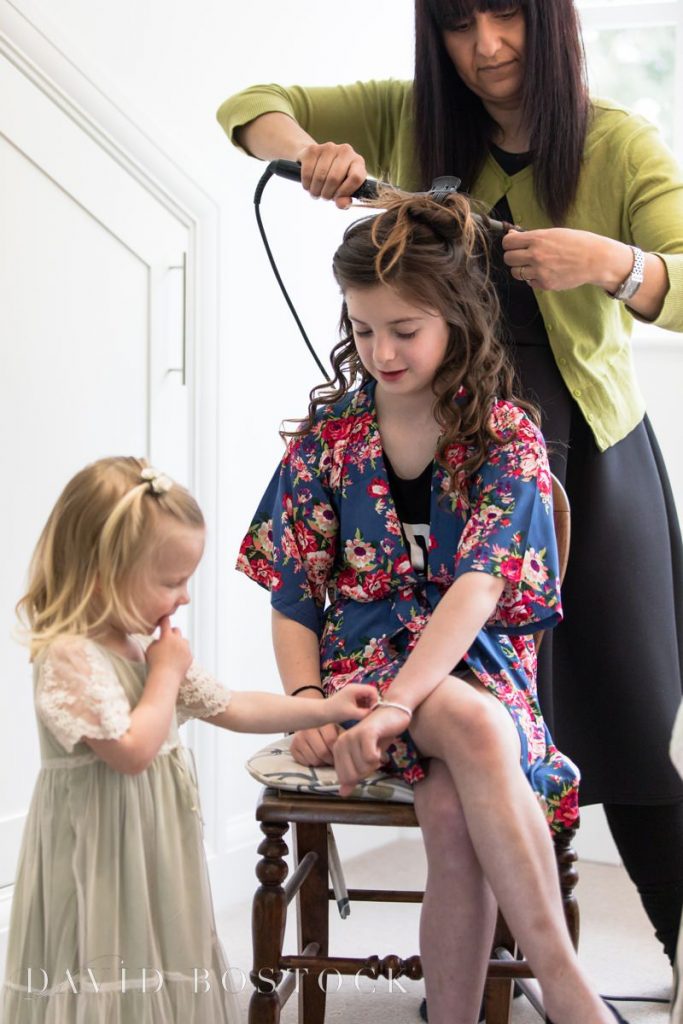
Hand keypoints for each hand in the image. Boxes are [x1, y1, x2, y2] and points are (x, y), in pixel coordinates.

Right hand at [145, 616, 191, 680]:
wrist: (165, 678)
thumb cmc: (155, 664)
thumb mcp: (150, 649)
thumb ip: (156, 641)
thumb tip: (161, 639)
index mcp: (167, 636)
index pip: (166, 622)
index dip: (164, 620)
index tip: (163, 618)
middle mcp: (178, 640)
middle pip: (177, 630)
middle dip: (172, 633)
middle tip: (167, 638)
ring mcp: (186, 648)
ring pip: (183, 640)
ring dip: (179, 643)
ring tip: (172, 651)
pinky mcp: (190, 656)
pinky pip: (187, 651)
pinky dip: (182, 653)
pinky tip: (176, 659)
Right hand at [290, 722, 339, 766]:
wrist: (310, 728)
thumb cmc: (330, 732)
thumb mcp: (339, 731)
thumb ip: (344, 737)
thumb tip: (351, 744)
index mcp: (323, 721)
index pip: (331, 741)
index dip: (337, 751)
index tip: (340, 753)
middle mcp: (308, 728)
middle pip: (322, 752)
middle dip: (329, 759)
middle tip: (332, 758)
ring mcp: (298, 737)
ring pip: (314, 759)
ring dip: (321, 762)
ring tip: (324, 758)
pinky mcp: (293, 747)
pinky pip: (305, 762)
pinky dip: (311, 763)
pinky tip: (314, 756)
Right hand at [295, 141, 366, 208]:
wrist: (317, 161)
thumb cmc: (335, 179)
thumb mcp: (343, 191)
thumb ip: (345, 200)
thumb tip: (341, 203)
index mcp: (357, 162)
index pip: (356, 177)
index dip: (345, 192)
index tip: (338, 197)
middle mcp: (345, 151)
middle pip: (334, 178)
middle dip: (327, 193)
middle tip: (324, 196)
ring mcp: (328, 148)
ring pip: (320, 177)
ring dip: (316, 191)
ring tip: (317, 192)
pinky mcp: (312, 149)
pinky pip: (307, 173)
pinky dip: (307, 184)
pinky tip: (309, 184)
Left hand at [325, 683, 378, 721]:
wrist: (322, 713)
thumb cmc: (336, 712)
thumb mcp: (352, 713)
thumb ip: (365, 713)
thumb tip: (375, 714)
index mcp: (355, 689)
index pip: (372, 690)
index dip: (376, 700)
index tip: (373, 710)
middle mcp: (355, 688)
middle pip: (370, 693)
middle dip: (372, 703)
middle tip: (370, 713)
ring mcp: (352, 693)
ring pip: (366, 697)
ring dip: (368, 705)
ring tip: (365, 714)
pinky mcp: (351, 698)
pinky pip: (362, 700)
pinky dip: (363, 706)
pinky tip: (360, 714)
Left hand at [333, 707, 407, 795]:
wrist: (393, 713)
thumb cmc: (379, 736)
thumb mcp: (365, 759)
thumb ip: (354, 775)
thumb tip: (343, 794)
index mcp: (338, 748)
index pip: (346, 778)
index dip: (361, 775)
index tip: (367, 761)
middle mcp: (341, 742)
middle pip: (354, 775)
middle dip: (368, 770)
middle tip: (373, 754)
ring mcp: (352, 736)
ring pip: (363, 768)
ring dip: (375, 762)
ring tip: (376, 748)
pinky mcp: (366, 733)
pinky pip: (370, 758)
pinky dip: (379, 757)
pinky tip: (379, 746)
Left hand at [502, 227, 630, 291]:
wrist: (595, 259)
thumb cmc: (576, 243)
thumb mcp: (553, 233)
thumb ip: (531, 236)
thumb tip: (511, 235)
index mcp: (537, 239)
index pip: (508, 242)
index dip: (509, 243)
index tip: (514, 244)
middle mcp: (536, 255)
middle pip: (508, 259)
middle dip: (513, 256)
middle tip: (523, 255)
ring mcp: (540, 272)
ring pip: (516, 273)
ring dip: (521, 269)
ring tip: (535, 264)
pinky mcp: (545, 284)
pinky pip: (529, 283)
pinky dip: (534, 278)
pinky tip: (546, 272)